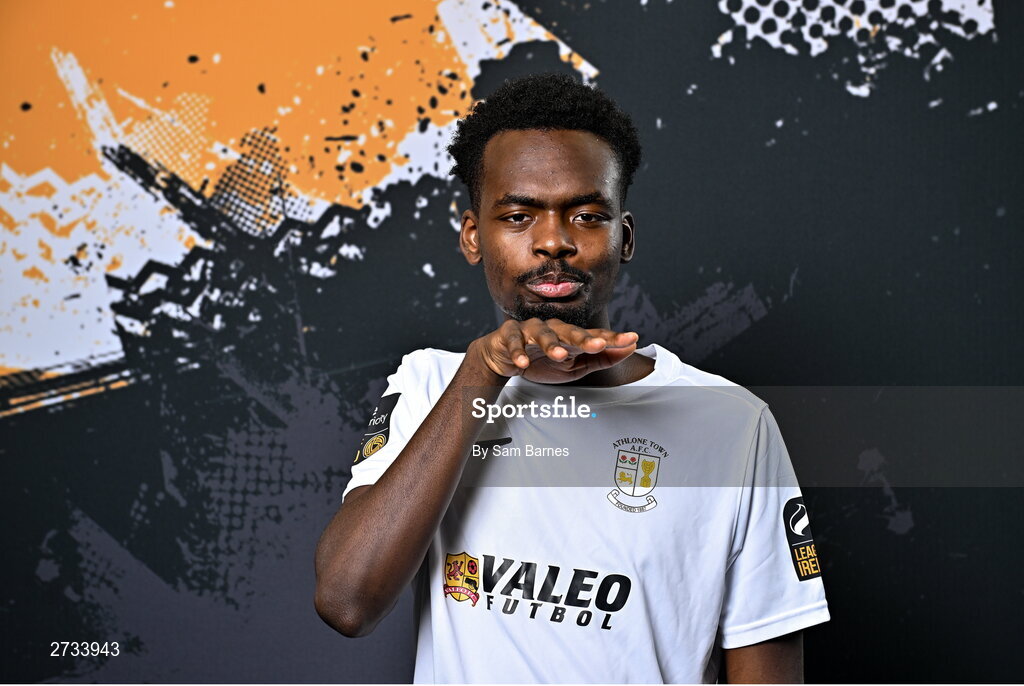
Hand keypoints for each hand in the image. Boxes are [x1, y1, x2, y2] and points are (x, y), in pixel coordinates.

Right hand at [470, 318, 638, 383]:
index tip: (632, 339)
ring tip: (559, 355)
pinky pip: (515, 342)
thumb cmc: (541, 360)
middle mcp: (553, 328)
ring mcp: (531, 329)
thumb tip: (631, 348)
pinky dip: (518, 352)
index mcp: (570, 336)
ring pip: (543, 333)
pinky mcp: (509, 334)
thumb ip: (601, 359)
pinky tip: (523, 363)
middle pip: (570, 331)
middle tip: (598, 345)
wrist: (504, 359)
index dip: (612, 338)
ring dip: (551, 345)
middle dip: (585, 338)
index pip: (594, 336)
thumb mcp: (575, 366)